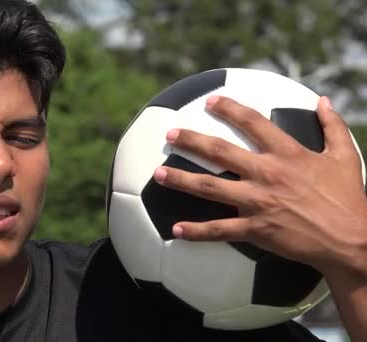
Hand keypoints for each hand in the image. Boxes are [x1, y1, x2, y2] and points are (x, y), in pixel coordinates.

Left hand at [153, 95, 366, 277]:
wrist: (351, 240)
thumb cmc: (348, 198)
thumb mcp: (345, 156)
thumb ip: (332, 126)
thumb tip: (324, 101)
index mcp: (287, 153)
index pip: (253, 122)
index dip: (229, 109)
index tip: (209, 101)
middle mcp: (267, 173)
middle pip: (220, 151)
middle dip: (192, 140)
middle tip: (170, 134)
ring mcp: (258, 202)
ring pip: (210, 187)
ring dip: (181, 180)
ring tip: (158, 174)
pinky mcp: (255, 229)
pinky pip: (219, 230)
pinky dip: (196, 231)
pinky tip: (176, 230)